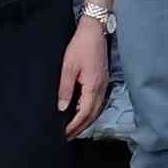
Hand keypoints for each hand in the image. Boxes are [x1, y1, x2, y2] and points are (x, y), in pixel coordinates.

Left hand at [59, 14, 111, 135]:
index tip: (64, 133)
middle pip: (93, 115)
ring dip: (86, 121)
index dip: (74, 125)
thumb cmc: (81, 46)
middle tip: (68, 136)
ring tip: (74, 128)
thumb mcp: (68, 67)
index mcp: (93, 86)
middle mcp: (101, 88)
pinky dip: (90, 111)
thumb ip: (65, 89)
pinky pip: (98, 102)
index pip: (84, 113)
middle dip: (80, 127)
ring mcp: (104, 85)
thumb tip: (62, 108)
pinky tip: (82, 112)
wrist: (94, 30)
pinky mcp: (103, 80)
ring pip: (97, 110)